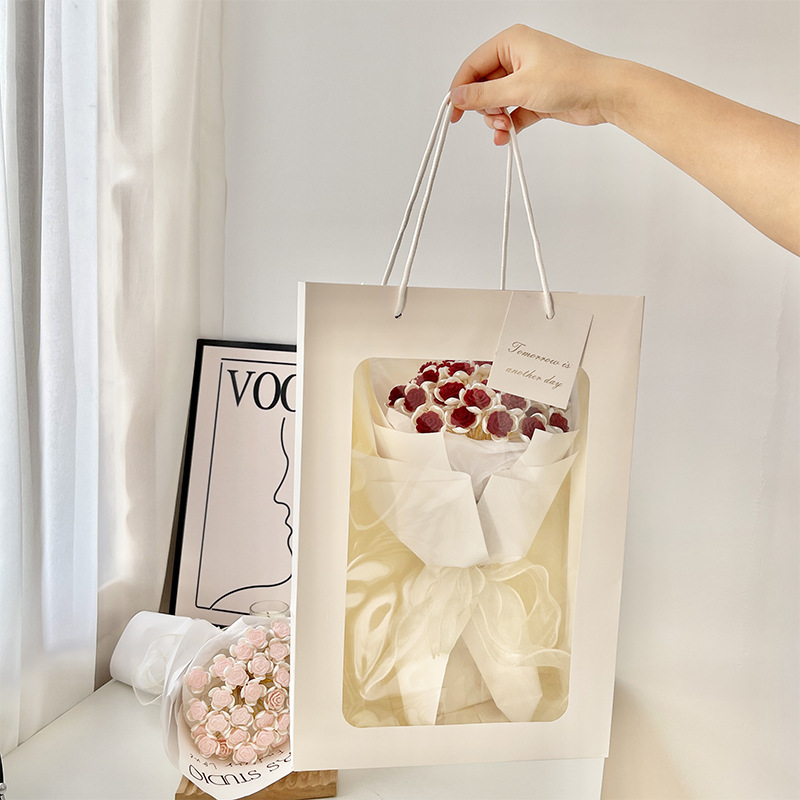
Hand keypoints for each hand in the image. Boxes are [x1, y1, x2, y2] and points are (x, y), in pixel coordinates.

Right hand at [449, 25, 617, 144]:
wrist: (605, 93)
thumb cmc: (570, 78)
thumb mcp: (519, 88)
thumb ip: (484, 95)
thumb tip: (456, 97)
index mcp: (511, 42)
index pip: (473, 65)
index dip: (461, 89)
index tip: (454, 112)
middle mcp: (518, 57)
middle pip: (484, 86)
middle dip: (484, 108)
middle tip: (495, 120)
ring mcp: (528, 78)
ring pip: (497, 102)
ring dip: (496, 119)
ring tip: (504, 128)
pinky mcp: (537, 97)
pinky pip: (512, 112)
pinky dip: (508, 125)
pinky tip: (506, 138)